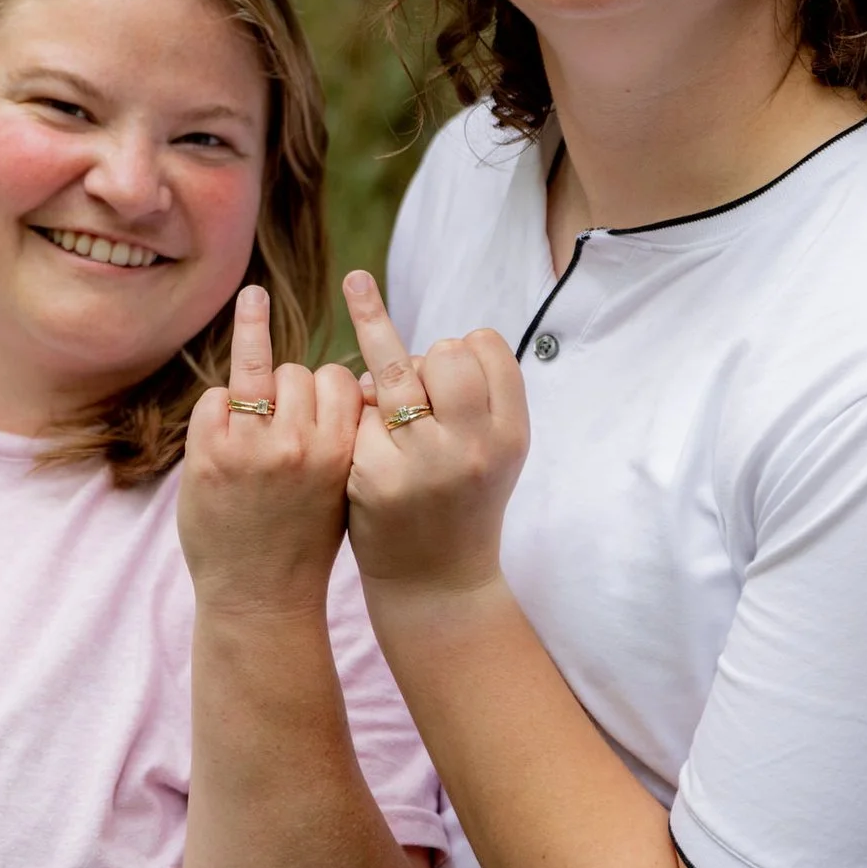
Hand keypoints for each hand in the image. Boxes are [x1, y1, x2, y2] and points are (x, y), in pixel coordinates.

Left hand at [178, 284, 364, 617]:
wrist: (259, 599)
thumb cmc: (307, 541)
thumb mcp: (343, 488)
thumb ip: (347, 437)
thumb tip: (352, 382)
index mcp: (341, 454)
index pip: (340, 381)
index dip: (333, 387)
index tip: (329, 396)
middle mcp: (299, 445)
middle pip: (300, 373)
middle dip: (292, 387)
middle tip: (285, 423)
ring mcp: (251, 448)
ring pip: (259, 372)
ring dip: (255, 350)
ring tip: (254, 299)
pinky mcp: (208, 454)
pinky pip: (217, 397)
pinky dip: (219, 408)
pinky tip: (222, 433)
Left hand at [341, 269, 529, 596]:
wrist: (437, 584)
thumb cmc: (464, 503)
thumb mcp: (498, 450)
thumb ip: (482, 396)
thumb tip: (438, 340)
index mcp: (511, 435)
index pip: (487, 347)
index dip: (466, 344)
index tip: (455, 364)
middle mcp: (472, 447)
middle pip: (443, 352)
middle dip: (425, 354)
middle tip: (419, 389)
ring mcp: (422, 462)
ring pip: (394, 367)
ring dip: (374, 335)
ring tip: (355, 283)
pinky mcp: (374, 476)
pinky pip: (359, 409)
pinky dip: (357, 408)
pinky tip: (356, 423)